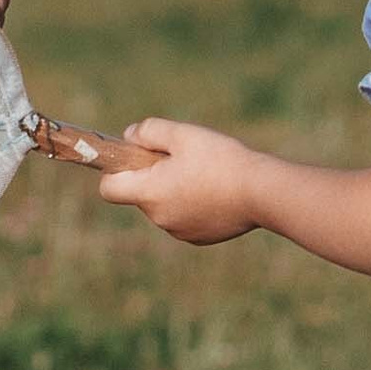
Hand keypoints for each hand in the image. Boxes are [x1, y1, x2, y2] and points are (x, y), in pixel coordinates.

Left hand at [96, 116, 262, 246]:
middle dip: (152, 176)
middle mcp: (159, 218)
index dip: (115, 171)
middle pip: (141, 194)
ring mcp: (178, 231)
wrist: (261, 192)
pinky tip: (216, 191)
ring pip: (164, 206)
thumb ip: (150, 131)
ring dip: (173, 190)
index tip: (134, 158)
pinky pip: (184, 218)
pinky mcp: (199, 238)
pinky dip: (191, 205)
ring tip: (205, 173)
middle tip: (181, 158)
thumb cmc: (221, 160)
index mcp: (149, 193)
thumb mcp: (183, 134)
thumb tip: (130, 136)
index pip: (109, 189)